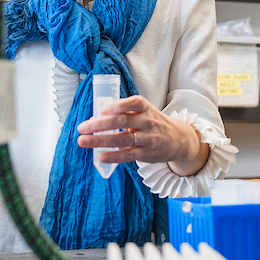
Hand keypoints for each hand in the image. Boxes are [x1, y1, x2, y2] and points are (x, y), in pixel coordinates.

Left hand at [76, 95, 208, 175]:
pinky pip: (128, 155)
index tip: (103, 109)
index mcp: (145, 108)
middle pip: (122, 121)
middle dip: (100, 124)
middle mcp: (147, 122)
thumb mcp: (144, 112)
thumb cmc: (153, 123)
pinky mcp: (146, 153)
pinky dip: (114, 156)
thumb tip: (95, 119)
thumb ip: (123, 113)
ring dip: (100, 140)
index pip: (134, 103)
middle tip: (82, 127)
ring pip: (122, 139)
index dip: (118, 106)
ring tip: (83, 141)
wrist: (178, 139)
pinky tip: (101, 156)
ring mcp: (147, 138)